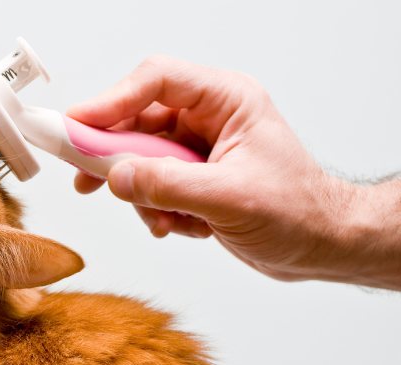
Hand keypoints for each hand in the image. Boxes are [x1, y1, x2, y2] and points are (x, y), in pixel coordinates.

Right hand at [68, 56, 360, 282]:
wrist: (321, 247)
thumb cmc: (298, 213)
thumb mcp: (228, 199)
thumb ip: (167, 185)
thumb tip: (115, 177)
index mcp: (227, 100)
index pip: (157, 81)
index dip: (113, 100)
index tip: (78, 124)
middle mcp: (209, 118)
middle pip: (139, 119)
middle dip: (115, 154)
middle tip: (85, 177)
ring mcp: (199, 148)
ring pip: (140, 156)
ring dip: (141, 192)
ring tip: (161, 219)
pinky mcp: (193, 177)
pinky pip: (151, 184)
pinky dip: (155, 208)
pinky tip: (178, 226)